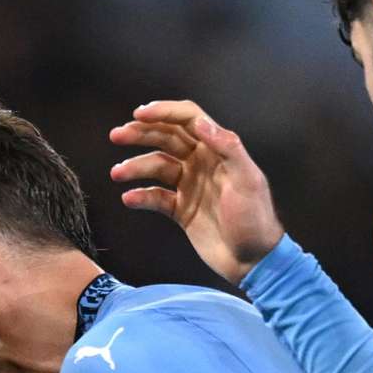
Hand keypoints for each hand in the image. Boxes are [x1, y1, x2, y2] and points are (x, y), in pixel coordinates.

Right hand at [109, 99, 287, 281]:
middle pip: (166, 138)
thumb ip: (228, 148)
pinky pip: (156, 198)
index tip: (140, 114)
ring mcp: (189, 186)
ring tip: (117, 173)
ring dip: (135, 167)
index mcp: (217, 150)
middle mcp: (201, 163)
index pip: (188, 120)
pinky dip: (141, 196)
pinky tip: (128, 199)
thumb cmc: (255, 218)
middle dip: (141, 134)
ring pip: (156, 166)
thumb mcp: (247, 180)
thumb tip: (201, 123)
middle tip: (117, 135)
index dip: (164, 112)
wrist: (252, 259)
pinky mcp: (181, 210)